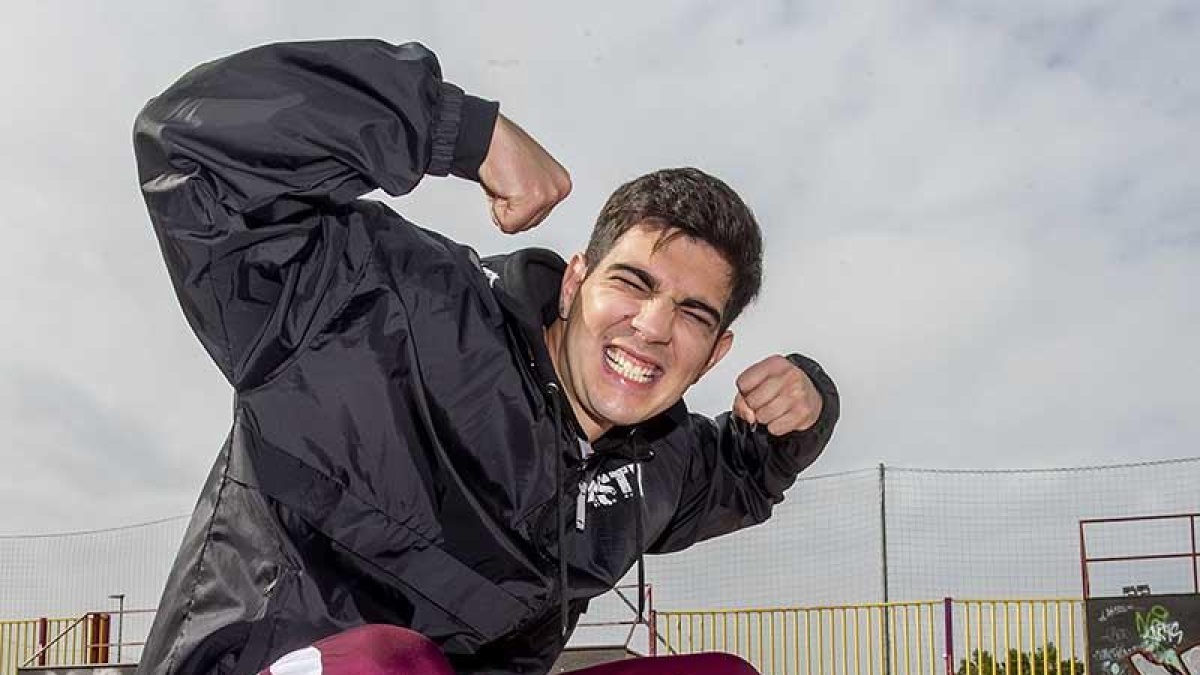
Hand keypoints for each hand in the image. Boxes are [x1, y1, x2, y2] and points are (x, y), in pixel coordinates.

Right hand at [477, 113, 571, 233]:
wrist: (489, 138)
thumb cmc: (503, 152)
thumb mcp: (529, 177)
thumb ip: (534, 196)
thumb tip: (529, 213)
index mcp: (560, 184)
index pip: (536, 217)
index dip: (516, 203)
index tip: (514, 181)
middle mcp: (558, 189)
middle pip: (529, 224)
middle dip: (511, 206)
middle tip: (508, 182)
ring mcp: (548, 194)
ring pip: (519, 225)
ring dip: (504, 207)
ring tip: (505, 182)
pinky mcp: (533, 198)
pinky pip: (508, 224)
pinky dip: (497, 208)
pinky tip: (501, 185)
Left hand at [732, 355, 822, 435]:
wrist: (810, 394)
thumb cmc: (782, 387)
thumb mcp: (761, 381)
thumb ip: (743, 396)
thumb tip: (747, 415)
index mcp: (774, 363)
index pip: (743, 383)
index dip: (744, 392)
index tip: (753, 390)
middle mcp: (788, 376)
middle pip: (752, 401)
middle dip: (754, 406)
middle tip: (764, 402)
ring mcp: (797, 394)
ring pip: (762, 416)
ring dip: (764, 418)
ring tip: (773, 409)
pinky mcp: (803, 412)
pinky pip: (774, 428)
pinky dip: (775, 426)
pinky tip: (782, 416)